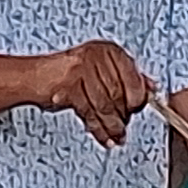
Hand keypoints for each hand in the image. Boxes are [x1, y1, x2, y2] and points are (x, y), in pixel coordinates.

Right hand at [30, 40, 153, 146]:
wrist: (34, 77)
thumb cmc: (70, 74)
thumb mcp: (103, 71)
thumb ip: (128, 77)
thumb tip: (152, 88)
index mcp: (110, 50)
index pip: (134, 80)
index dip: (137, 100)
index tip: (135, 111)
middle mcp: (97, 56)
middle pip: (119, 95)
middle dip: (123, 117)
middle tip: (123, 128)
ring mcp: (81, 69)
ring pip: (105, 106)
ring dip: (111, 126)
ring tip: (116, 137)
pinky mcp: (68, 86)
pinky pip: (89, 112)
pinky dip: (98, 129)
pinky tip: (104, 137)